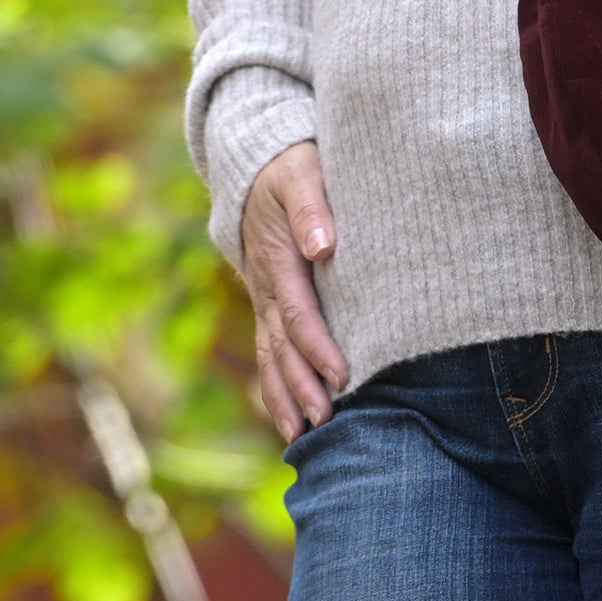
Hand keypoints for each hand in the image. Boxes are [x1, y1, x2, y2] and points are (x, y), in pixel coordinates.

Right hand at [241, 141, 347, 438]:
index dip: (319, 346)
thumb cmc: (292, 166)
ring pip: (270, 357)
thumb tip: (323, 247)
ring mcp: (261, 300)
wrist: (257, 164)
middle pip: (282, 346)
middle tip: (327, 421)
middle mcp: (264, 286)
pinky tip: (291, 421)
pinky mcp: (266, 307)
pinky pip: (268, 354)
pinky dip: (276, 389)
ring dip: (284, 397)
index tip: (344, 374)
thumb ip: (312, 206)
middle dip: (302, 386)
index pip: (298, 312)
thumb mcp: (302, 172)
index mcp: (277, 258)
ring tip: (302, 436)